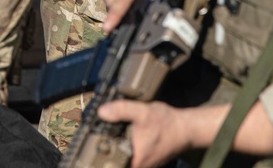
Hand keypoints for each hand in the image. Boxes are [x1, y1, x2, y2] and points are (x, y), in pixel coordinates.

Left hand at [97, 100, 272, 165]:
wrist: (186, 128)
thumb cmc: (167, 124)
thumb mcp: (143, 113)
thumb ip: (121, 110)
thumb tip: (101, 112)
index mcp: (134, 162)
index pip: (109, 165)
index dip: (96, 160)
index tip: (85, 151)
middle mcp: (137, 166)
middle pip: (113, 163)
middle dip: (103, 153)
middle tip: (88, 140)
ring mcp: (141, 164)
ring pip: (119, 160)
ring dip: (111, 150)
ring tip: (97, 137)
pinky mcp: (143, 158)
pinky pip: (126, 156)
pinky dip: (120, 147)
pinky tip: (113, 135)